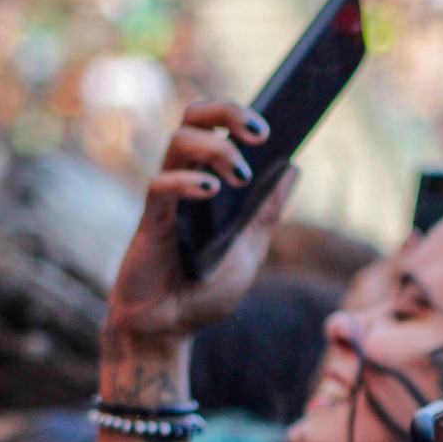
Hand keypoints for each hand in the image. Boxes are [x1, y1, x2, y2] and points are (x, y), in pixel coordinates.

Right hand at [103, 100, 295, 352]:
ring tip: (241, 175)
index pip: (215, 125)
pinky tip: (212, 191)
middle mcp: (182, 180)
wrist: (168, 330)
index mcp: (205, 181)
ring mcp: (163, 199)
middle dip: (226, 111)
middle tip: (260, 132)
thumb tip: (293, 168)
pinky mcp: (148, 223)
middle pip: (193, 117)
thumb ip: (266, 212)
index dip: (239, 113)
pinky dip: (188, 183)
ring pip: (178, 141)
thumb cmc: (202, 292)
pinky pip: (160, 187)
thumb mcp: (248, 250)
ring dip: (216, 148)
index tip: (272, 125)